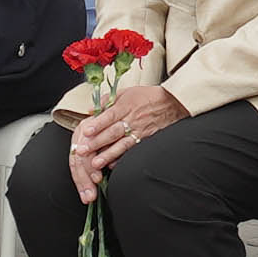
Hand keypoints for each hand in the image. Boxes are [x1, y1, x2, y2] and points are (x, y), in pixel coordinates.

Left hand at [68, 77, 186, 188]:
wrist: (175, 103)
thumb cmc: (149, 96)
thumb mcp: (128, 91)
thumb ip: (108, 99)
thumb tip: (91, 108)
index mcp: (126, 105)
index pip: (109, 116)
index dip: (98, 124)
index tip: (86, 131)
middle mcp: (133, 119)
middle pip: (112, 132)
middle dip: (96, 142)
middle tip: (82, 151)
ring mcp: (140, 131)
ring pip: (122, 145)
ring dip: (108, 155)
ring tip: (95, 163)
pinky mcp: (147, 140)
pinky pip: (133, 150)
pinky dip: (122, 158)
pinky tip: (113, 165)